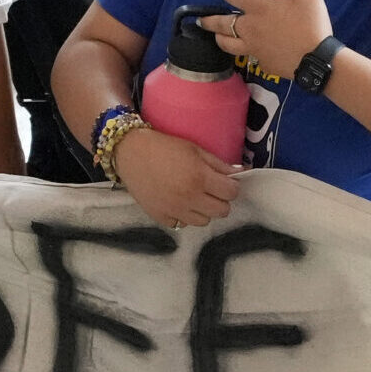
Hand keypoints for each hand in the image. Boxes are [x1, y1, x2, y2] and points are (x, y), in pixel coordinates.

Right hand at [111, 125, 240, 228]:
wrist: (131, 153)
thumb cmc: (165, 147)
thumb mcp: (195, 149)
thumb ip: (218, 164)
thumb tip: (240, 173)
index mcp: (200, 178)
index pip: (231, 193)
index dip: (232, 187)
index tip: (226, 182)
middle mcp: (189, 198)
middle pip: (222, 211)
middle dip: (221, 200)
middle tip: (212, 190)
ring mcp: (174, 211)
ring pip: (204, 222)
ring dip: (204, 210)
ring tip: (195, 197)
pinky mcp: (160, 218)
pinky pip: (182, 225)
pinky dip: (184, 216)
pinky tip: (178, 203)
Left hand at [203, 0, 334, 80]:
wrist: (316, 62)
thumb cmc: (311, 27)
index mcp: (259, 7)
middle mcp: (250, 27)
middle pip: (220, 23)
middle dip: (210, 20)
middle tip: (203, 19)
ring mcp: (253, 47)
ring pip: (226, 43)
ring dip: (220, 37)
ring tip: (219, 35)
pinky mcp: (262, 62)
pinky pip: (248, 55)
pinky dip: (247, 51)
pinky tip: (252, 49)